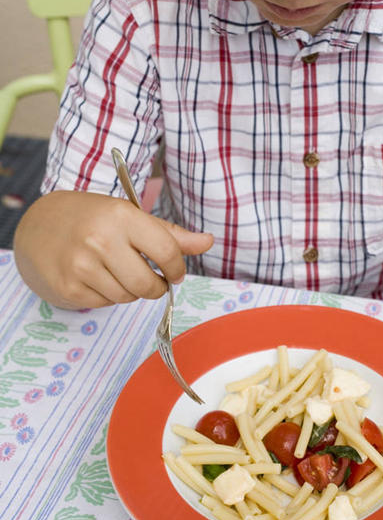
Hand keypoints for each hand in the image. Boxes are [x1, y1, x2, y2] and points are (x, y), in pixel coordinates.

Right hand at [14, 190, 213, 308]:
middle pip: (148, 284)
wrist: (36, 225)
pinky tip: (97, 277)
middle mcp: (100, 240)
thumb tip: (209, 241)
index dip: (177, 268)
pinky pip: (105, 303)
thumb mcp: (129, 215)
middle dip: (156, 287)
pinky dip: (108, 295)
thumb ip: (170, 233)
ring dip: (131, 290)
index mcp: (121, 216)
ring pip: (127, 297)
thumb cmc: (92, 218)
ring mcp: (81, 266)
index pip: (167, 252)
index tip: (174, 271)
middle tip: (151, 279)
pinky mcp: (67, 288)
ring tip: (118, 272)